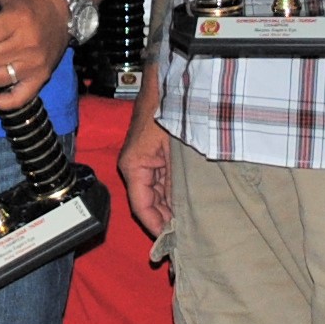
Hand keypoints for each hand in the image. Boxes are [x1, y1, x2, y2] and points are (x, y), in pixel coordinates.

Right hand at [118, 75, 175, 240]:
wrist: (169, 81)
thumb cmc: (167, 109)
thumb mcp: (175, 150)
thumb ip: (175, 184)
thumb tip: (181, 214)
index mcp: (134, 166)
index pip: (141, 207)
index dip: (155, 227)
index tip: (170, 242)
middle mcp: (137, 166)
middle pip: (150, 203)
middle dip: (166, 221)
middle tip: (185, 241)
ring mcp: (148, 159)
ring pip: (158, 193)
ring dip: (172, 209)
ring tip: (190, 228)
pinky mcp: (158, 154)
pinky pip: (164, 180)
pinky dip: (175, 194)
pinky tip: (190, 205)